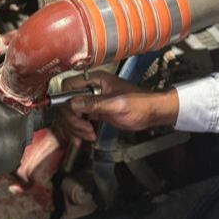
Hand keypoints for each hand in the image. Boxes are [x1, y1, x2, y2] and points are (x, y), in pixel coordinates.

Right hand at [57, 71, 178, 142]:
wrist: (152, 112)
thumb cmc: (140, 103)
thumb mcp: (117, 104)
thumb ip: (95, 103)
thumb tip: (73, 103)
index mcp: (95, 80)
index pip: (68, 86)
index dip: (66, 102)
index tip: (74, 116)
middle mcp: (90, 88)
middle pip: (67, 103)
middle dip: (73, 120)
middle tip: (85, 130)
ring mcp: (92, 100)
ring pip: (71, 114)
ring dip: (76, 128)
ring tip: (89, 136)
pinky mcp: (95, 112)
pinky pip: (79, 121)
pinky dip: (79, 131)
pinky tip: (83, 138)